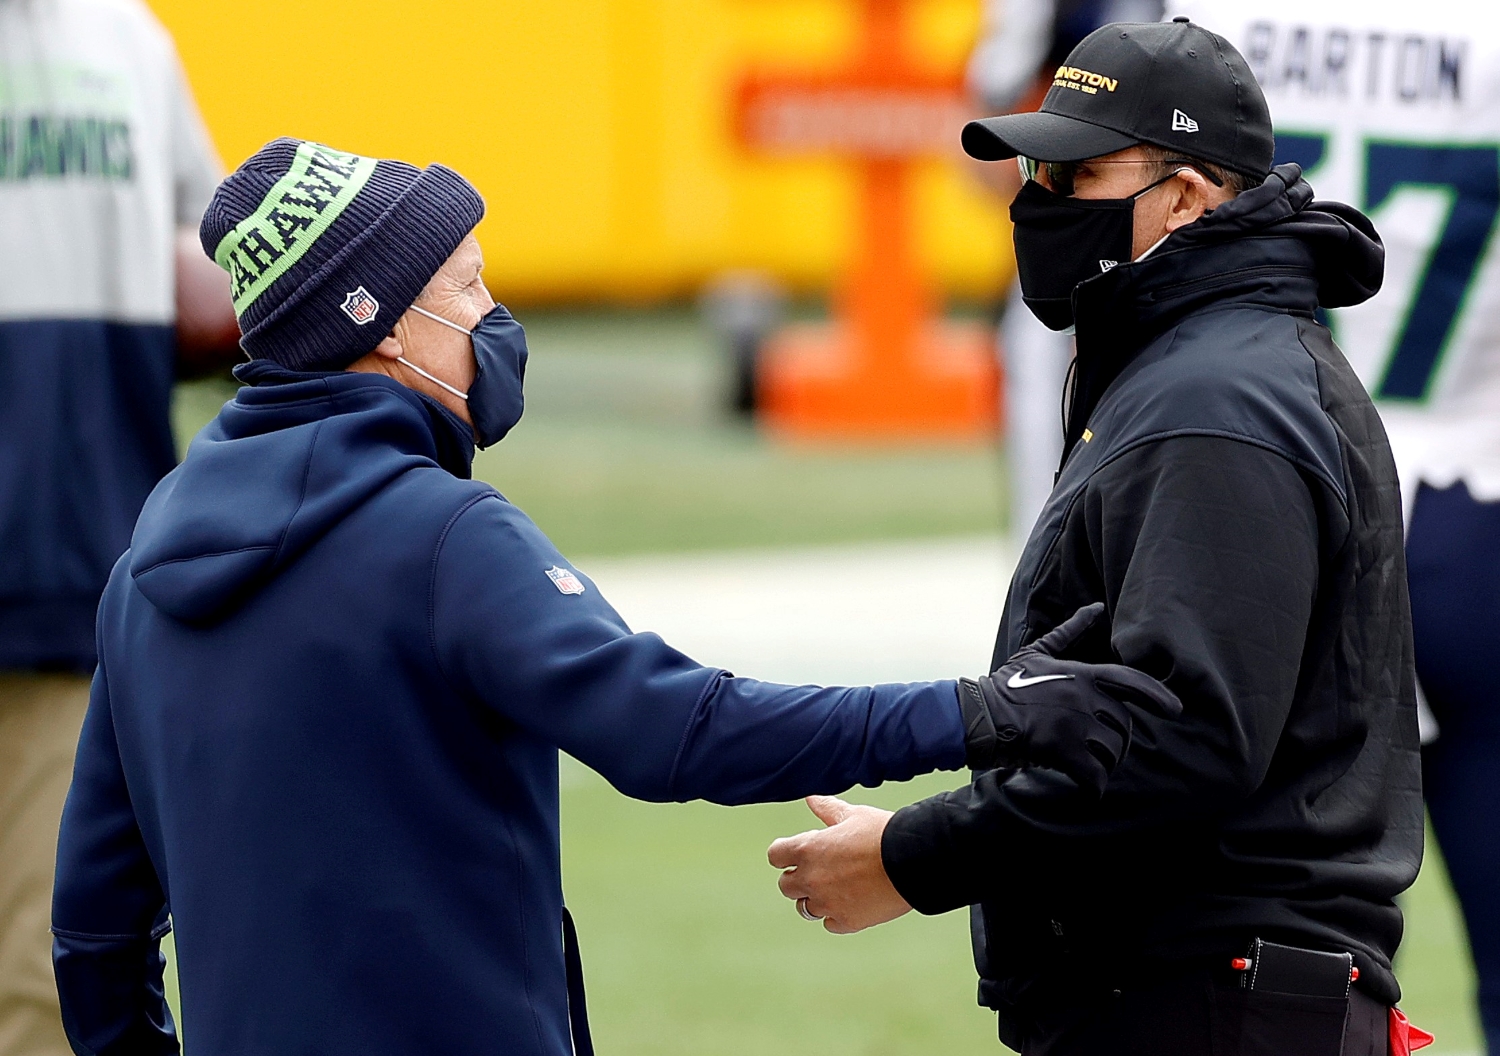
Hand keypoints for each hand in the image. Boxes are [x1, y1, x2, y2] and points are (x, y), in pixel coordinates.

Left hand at [767, 796, 910, 933]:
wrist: (912, 861)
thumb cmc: (882, 833)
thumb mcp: (853, 815)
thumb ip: (828, 809)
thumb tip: (811, 798)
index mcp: (808, 849)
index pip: (775, 855)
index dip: (784, 854)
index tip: (795, 854)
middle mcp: (811, 879)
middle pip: (786, 886)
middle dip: (797, 878)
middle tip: (817, 871)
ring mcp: (827, 903)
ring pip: (805, 908)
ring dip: (815, 899)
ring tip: (835, 888)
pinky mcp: (847, 921)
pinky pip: (830, 923)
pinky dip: (836, 915)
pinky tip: (850, 903)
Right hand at [960, 602, 1183, 794]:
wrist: (978, 714)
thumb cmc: (1007, 684)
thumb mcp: (1038, 652)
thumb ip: (1070, 631)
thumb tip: (1096, 607)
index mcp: (1082, 673)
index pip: (1132, 681)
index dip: (1158, 696)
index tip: (1177, 710)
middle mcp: (1083, 697)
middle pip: (1124, 726)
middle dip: (1117, 742)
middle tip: (1102, 751)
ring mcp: (1073, 724)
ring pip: (1112, 752)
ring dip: (1106, 764)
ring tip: (1091, 767)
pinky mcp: (1061, 751)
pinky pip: (1094, 776)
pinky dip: (1095, 786)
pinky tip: (1088, 788)